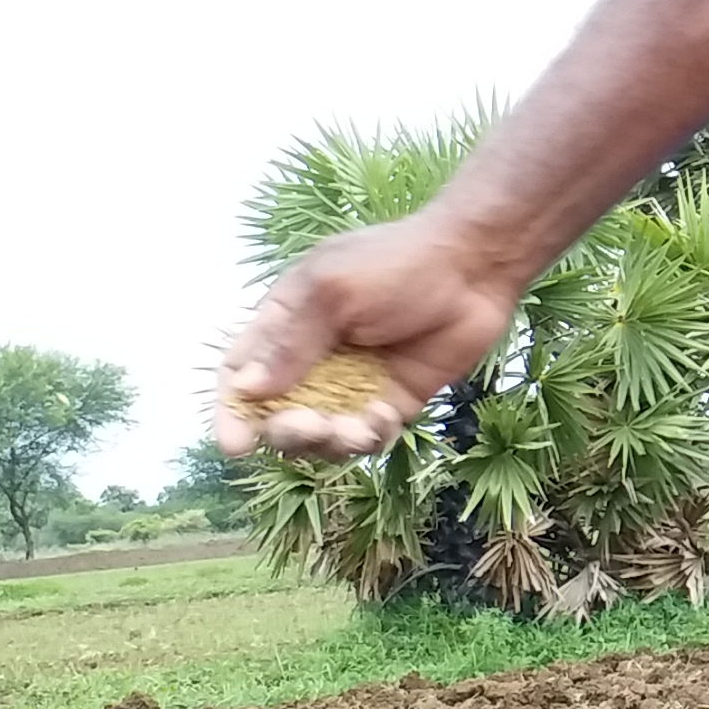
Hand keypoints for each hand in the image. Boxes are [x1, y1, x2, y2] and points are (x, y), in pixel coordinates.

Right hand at [214, 214, 523, 460]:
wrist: (475, 266)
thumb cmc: (397, 263)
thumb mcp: (333, 291)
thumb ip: (291, 342)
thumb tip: (246, 390)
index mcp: (287, 323)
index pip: (241, 374)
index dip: (233, 410)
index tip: (235, 444)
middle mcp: (315, 358)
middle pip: (278, 414)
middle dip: (288, 432)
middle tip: (311, 426)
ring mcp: (354, 383)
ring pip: (323, 434)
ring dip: (330, 443)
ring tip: (357, 429)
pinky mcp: (393, 401)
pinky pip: (368, 435)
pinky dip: (369, 437)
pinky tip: (383, 418)